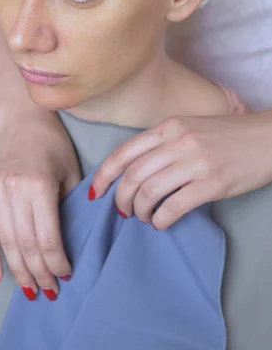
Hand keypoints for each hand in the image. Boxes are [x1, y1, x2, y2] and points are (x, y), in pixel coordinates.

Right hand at [0, 108, 80, 299]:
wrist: (22, 119)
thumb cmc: (53, 144)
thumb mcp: (71, 171)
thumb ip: (70, 205)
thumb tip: (72, 242)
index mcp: (39, 186)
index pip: (47, 237)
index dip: (57, 262)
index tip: (67, 275)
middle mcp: (14, 191)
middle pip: (25, 245)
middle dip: (39, 273)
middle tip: (50, 291)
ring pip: (6, 242)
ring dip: (18, 271)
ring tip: (30, 290)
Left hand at [90, 111, 271, 228]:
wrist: (266, 139)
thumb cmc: (227, 135)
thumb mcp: (190, 128)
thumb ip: (163, 143)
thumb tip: (135, 172)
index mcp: (169, 127)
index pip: (124, 152)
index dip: (104, 174)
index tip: (95, 191)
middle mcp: (178, 141)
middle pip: (133, 175)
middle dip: (120, 198)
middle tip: (122, 212)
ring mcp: (195, 162)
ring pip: (149, 191)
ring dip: (140, 211)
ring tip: (143, 217)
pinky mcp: (212, 183)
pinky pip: (174, 206)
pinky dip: (161, 219)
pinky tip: (161, 223)